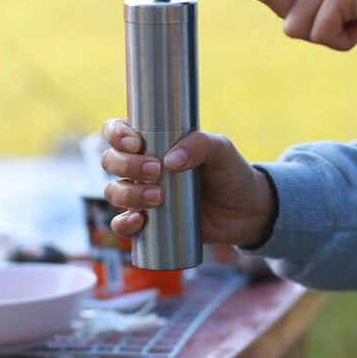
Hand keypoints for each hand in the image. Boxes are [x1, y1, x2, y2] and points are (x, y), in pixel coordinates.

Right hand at [100, 118, 275, 246]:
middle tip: (157, 171)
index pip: (117, 132)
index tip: (136, 144)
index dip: (116, 134)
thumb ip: (200, 144)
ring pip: (114, 192)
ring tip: (158, 197)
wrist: (245, 212)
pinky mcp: (148, 223)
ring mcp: (142, 196)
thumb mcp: (221, 150)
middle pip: (111, 161)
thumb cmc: (230, 173)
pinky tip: (139, 221)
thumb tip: (171, 160)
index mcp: (152, 143)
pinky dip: (123, 224)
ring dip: (128, 194)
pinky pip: (121, 225)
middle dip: (126, 165)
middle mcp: (141, 168)